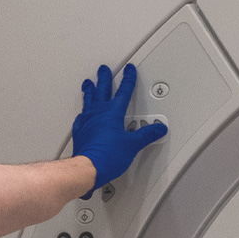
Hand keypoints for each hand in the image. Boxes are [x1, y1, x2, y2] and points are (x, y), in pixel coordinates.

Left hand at [70, 64, 167, 197]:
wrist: (88, 168)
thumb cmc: (107, 156)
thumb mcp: (133, 145)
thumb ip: (146, 135)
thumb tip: (157, 129)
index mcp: (113, 113)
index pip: (124, 91)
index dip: (128, 79)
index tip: (129, 70)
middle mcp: (98, 114)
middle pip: (102, 90)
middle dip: (105, 78)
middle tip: (103, 69)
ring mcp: (87, 122)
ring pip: (89, 100)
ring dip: (90, 90)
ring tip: (89, 83)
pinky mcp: (80, 132)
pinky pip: (81, 117)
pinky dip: (83, 113)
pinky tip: (82, 113)